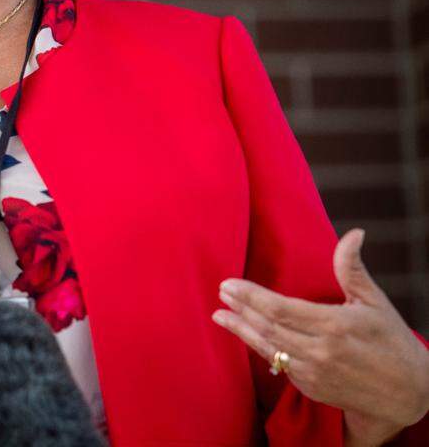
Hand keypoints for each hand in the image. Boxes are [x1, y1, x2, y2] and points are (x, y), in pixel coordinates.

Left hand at [211, 229, 428, 435]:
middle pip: (268, 327)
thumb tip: (353, 234)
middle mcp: (319, 351)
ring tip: (220, 313)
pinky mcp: (309, 387)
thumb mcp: (374, 302)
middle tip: (221, 291)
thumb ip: (352, 269)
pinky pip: (277, 363)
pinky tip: (243, 333)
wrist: (406, 393)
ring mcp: (312, 372)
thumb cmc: (392, 342)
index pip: (280, 309)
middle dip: (240, 308)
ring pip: (267, 347)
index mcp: (334, 326)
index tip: (229, 284)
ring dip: (241, 329)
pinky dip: (257, 346)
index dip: (251, 296)